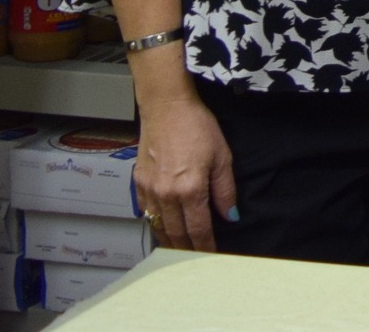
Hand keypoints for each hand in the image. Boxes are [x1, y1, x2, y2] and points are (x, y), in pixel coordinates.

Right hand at [133, 91, 237, 250]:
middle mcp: (166, 194)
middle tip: (194, 260)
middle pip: (176, 232)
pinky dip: (154, 223)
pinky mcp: (138, 183)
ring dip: (169, 240)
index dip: (205, 245)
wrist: (167, 108)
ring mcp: (149, 190)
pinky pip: (146, 212)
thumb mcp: (222, 156)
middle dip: (186, 249)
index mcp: (190, 189)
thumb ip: (225, 190)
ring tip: (178, 250)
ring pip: (158, 226)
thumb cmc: (196, 126)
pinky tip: (161, 227)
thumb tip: (230, 215)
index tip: (211, 255)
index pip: (198, 228)